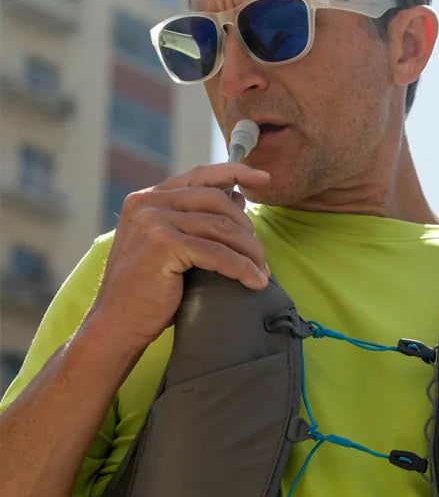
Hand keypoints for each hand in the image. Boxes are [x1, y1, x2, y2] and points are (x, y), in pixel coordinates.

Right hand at [80, 162, 272, 351]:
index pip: (199, 177)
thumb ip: (196, 219)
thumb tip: (237, 196)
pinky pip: (218, 253)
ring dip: (251, 251)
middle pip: (217, 201)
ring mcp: (152, 221)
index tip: (264, 178)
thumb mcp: (172, 246)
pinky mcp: (162, 244)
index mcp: (146, 199)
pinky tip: (255, 282)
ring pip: (222, 227)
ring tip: (262, 272)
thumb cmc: (148, 289)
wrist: (116, 324)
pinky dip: (243, 268)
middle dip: (247, 228)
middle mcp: (146, 204)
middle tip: (260, 256)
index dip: (235, 173)